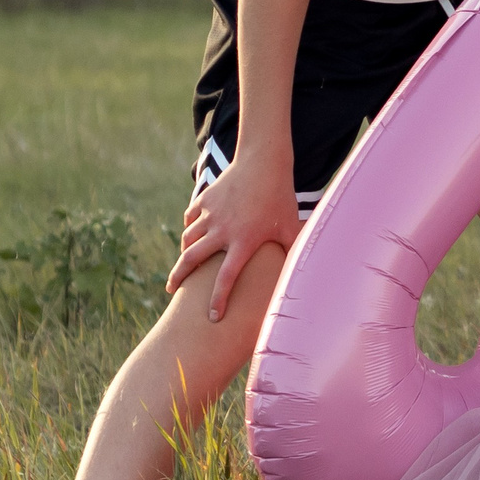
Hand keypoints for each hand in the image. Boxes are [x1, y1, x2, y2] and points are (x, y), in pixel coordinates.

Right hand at [168, 137, 300, 321]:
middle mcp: (222, 230)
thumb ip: (293, 251)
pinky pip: (190, 219)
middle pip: (191, 260)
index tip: (213, 317)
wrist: (264, 162)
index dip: (218, 300)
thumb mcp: (290, 226)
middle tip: (172, 291)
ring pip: (187, 240)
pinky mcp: (204, 201)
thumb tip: (307, 274)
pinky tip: (193, 234)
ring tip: (185, 263)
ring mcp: (210, 214)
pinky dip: (190, 229)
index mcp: (244, 241)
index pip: (226, 278)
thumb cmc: (281, 197)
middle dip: (178, 278)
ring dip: (184, 253)